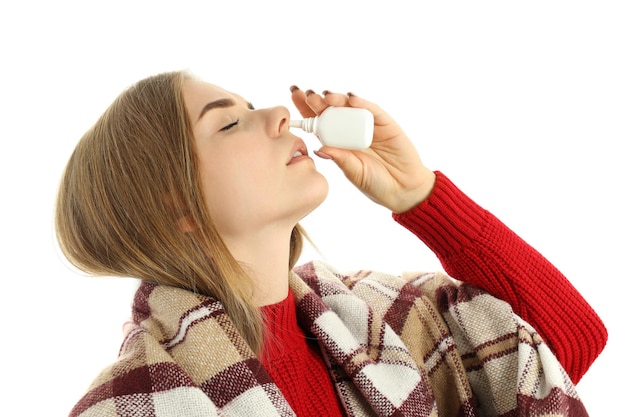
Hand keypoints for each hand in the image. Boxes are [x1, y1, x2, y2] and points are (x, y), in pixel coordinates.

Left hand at [291, 87, 435, 212]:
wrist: (403, 189)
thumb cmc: (376, 184)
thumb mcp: (353, 172)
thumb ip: (340, 159)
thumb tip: (319, 148)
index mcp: (338, 142)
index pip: (319, 122)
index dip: (306, 109)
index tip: (293, 96)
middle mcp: (351, 130)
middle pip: (331, 110)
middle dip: (318, 101)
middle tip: (307, 95)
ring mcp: (368, 125)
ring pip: (349, 107)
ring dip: (337, 99)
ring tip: (326, 97)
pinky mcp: (385, 123)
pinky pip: (372, 110)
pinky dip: (362, 103)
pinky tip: (351, 99)